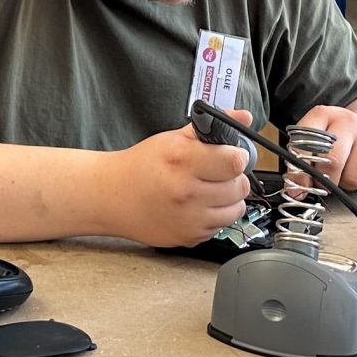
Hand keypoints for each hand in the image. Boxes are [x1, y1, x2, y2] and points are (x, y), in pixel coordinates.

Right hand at [102, 111, 256, 247]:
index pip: (235, 162)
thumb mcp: (173, 138)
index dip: (238, 156)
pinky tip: (197, 206)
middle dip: (233, 178)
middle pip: (240, 187)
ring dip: (229, 199)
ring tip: (209, 190)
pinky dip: (215, 216)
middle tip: (218, 173)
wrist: (113, 196)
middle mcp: (187, 192)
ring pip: (236, 209)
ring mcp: (189, 219)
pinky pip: (220, 226)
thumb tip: (244, 117)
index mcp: (183, 161)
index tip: (232, 155)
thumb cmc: (142, 165)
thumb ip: (212, 126)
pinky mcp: (189, 238)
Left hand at [290, 104, 356, 193]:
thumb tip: (296, 192)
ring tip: (346, 173)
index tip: (298, 189)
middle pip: (333, 161)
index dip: (300, 171)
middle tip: (325, 181)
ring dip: (347, 184)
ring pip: (354, 177)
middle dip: (326, 180)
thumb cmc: (336, 143)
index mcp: (322, 115)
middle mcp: (348, 120)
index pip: (306, 143)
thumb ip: (300, 165)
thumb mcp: (314, 145)